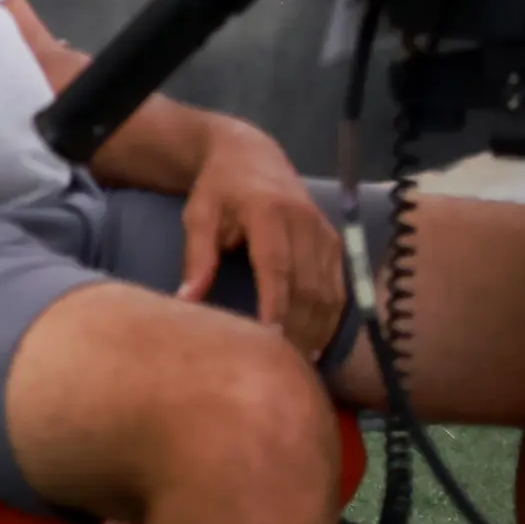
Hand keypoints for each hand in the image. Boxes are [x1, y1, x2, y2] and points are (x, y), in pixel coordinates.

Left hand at [174, 119, 344, 357]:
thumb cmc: (218, 189)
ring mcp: (325, 233)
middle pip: (308, 287)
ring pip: (329, 292)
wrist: (252, 156)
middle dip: (298, 329)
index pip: (276, 267)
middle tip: (283, 367)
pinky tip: (317, 343)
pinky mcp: (336, 243)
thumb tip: (185, 302)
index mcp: (268, 212)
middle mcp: (305, 223)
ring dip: (318, 330)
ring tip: (301, 365)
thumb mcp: (198, 215)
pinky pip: (340, 288)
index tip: (270, 342)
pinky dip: (331, 318)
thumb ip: (196, 258)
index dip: (276, 306)